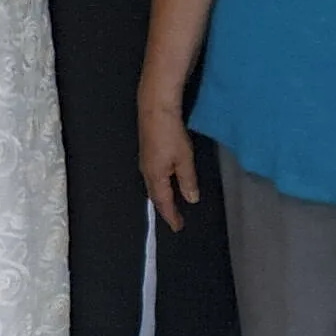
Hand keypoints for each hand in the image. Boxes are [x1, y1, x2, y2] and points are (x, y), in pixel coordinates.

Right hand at [140, 102, 198, 231]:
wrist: (154, 108)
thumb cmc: (171, 134)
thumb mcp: (184, 159)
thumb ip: (187, 180)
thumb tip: (191, 199)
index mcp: (156, 177)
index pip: (164, 203)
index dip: (171, 216)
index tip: (178, 227)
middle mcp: (146, 172)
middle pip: (155, 196)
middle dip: (164, 208)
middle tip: (174, 218)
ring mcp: (144, 161)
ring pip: (152, 186)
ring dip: (161, 197)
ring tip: (170, 204)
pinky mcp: (146, 152)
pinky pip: (152, 176)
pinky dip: (159, 185)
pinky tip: (164, 182)